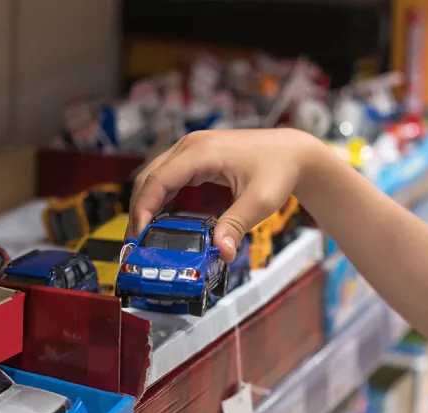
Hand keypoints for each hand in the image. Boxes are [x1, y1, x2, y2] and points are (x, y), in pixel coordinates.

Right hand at [126, 128, 320, 260]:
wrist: (293, 152)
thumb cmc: (279, 169)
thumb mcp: (260, 202)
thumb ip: (236, 225)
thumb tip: (222, 252)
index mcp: (201, 152)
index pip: (158, 180)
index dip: (143, 208)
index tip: (139, 235)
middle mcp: (190, 146)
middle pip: (148, 178)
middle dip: (138, 210)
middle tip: (135, 241)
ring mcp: (190, 149)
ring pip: (153, 176)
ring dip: (145, 204)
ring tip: (143, 234)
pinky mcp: (194, 157)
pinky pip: (166, 176)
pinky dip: (158, 197)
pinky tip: (158, 219)